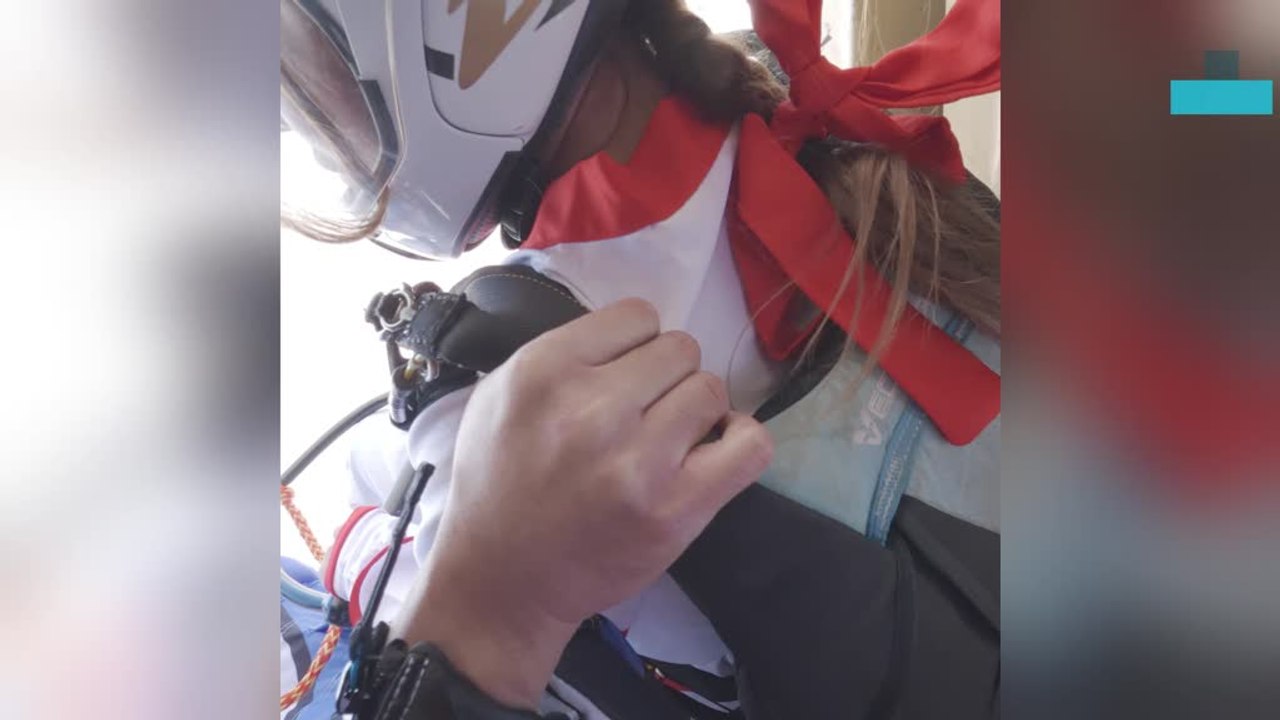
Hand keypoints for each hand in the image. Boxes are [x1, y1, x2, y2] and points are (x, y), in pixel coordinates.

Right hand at [394, 298, 773, 707]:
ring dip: (695, 412)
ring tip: (666, 442)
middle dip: (665, 378)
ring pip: (711, 390)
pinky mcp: (676, 507)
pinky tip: (715, 451)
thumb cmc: (499, 485)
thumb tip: (634, 336)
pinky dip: (741, 440)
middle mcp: (593, 408)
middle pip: (680, 349)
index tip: (619, 381)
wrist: (503, 581)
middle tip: (641, 416)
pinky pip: (750, 445)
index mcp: (544, 371)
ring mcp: (638, 460)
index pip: (638, 316)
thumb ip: (563, 355)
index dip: (633, 347)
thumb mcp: (500, 396)